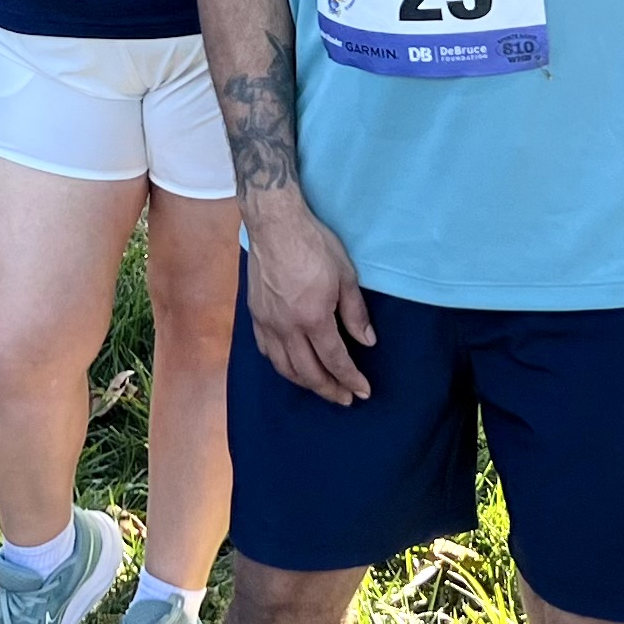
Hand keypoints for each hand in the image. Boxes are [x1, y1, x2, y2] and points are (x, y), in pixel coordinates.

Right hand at [244, 191, 373, 404]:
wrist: (275, 224)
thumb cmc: (314, 244)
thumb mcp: (345, 276)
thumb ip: (355, 313)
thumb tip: (367, 342)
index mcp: (313, 317)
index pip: (335, 360)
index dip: (350, 379)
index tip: (362, 392)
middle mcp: (287, 327)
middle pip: (308, 372)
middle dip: (329, 389)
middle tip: (345, 399)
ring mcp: (268, 323)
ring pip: (284, 367)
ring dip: (304, 383)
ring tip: (321, 387)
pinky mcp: (255, 315)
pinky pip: (266, 351)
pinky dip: (281, 366)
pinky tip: (291, 367)